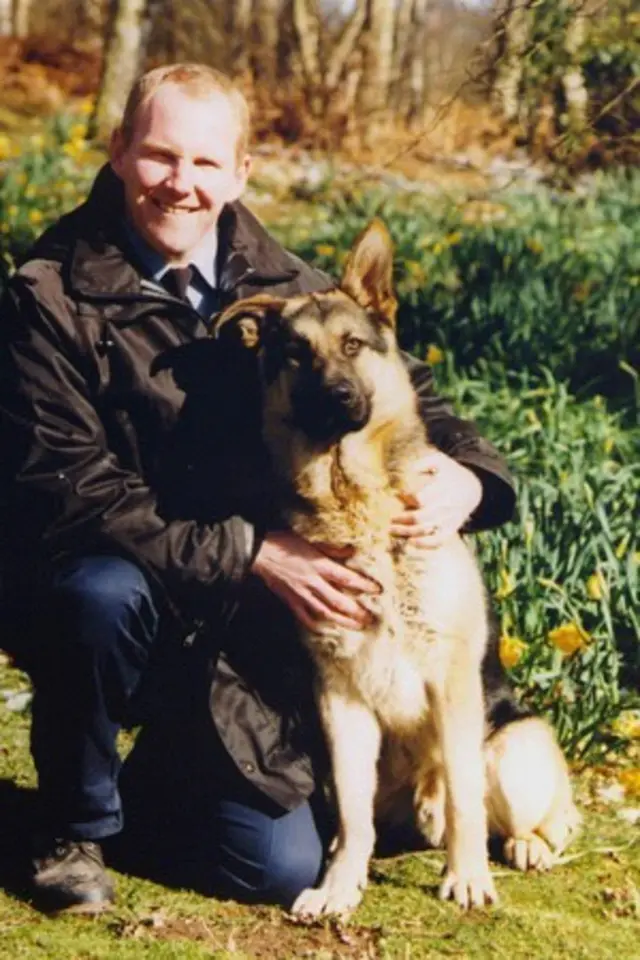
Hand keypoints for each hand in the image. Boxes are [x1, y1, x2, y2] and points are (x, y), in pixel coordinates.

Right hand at [251, 531, 379, 631]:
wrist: (260, 554)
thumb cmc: (285, 544)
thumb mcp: (311, 542)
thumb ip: (332, 549)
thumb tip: (351, 551)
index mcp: (319, 566)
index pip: (346, 578)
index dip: (363, 585)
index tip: (377, 591)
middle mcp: (313, 583)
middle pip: (339, 601)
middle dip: (356, 611)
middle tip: (370, 618)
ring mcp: (302, 595)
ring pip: (325, 612)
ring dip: (343, 621)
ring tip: (357, 626)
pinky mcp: (291, 601)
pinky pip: (305, 617)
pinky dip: (316, 625)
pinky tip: (326, 629)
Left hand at [391, 450, 481, 548]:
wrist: (472, 488)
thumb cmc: (451, 473)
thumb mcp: (440, 461)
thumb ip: (422, 463)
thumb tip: (405, 470)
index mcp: (442, 488)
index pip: (420, 498)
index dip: (406, 498)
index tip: (396, 495)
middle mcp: (445, 505)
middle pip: (420, 517)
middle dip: (402, 519)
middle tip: (390, 519)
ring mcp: (449, 519)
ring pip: (426, 530)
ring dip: (407, 532)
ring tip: (393, 530)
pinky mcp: (451, 529)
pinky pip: (438, 541)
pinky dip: (425, 544)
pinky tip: (411, 543)